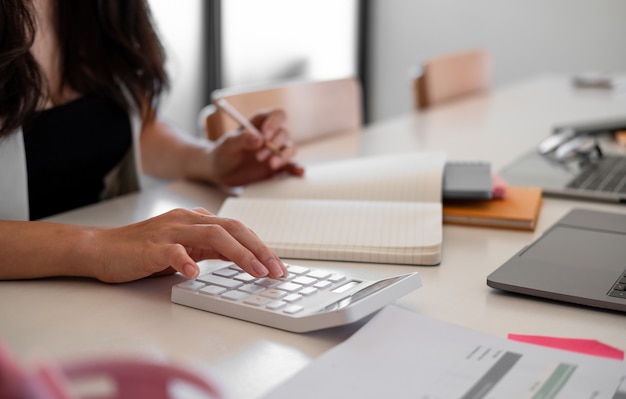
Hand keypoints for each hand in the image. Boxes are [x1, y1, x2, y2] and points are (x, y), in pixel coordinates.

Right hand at [92, 208, 286, 282]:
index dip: (261, 246)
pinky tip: (195, 274)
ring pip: (212, 235)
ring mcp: (171, 231)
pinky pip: (173, 252)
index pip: (238, 229)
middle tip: (276, 270)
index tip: (277, 266)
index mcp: (198, 220)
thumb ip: (211, 248)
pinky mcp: (152, 247)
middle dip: (259, 249)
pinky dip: (185, 261)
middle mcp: (188, 220)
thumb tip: (242, 256)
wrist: (103, 248)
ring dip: (239, 254)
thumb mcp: (186, 246)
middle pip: (233, 228)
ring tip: (255, 271)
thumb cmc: (145, 249)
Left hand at [207, 108, 303, 186]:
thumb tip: (258, 138)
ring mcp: (276, 150)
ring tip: (271, 165)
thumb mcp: (228, 145)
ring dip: (283, 156)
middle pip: (284, 133)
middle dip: (274, 145)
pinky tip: (299, 171)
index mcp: (260, 123)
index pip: (276, 115)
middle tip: (259, 156)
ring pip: (290, 148)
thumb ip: (242, 139)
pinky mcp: (278, 165)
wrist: (221, 171)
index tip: (265, 135)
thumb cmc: (223, 152)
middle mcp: (271, 135)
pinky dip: (296, 167)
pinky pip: (291, 165)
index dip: (274, 123)